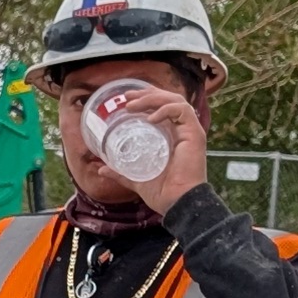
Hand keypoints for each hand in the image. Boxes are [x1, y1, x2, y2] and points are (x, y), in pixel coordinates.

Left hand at [84, 79, 208, 212]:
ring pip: (174, 100)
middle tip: (126, 97)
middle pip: (168, 99)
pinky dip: (166, 110)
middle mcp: (181, 130)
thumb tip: (101, 169)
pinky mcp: (195, 134)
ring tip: (133, 105)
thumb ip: (121, 173)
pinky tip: (151, 118)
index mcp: (170, 136)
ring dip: (152, 98)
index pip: (161, 107)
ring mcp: (189, 131)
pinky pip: (182, 111)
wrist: (177, 203)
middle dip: (146, 94)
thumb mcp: (136, 178)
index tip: (125, 101)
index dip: (145, 99)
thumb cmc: (163, 192)